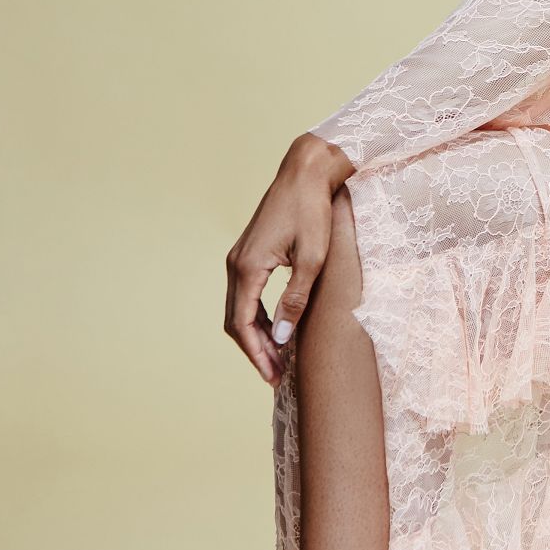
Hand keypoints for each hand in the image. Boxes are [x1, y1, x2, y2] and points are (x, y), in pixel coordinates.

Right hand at [223, 134, 350, 385]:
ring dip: (257, 336)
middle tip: (277, 377)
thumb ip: (295, 299)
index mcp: (247, 267)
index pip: (244, 325)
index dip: (258, 355)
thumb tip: (283, 338)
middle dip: (256, 351)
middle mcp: (236, 264)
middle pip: (236, 321)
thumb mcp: (312, 259)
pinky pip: (246, 294)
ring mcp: (239, 257)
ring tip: (279, 359)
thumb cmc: (313, 211)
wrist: (306, 172)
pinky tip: (277, 329)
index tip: (274, 377)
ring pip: (239, 309)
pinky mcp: (249, 253)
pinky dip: (258, 317)